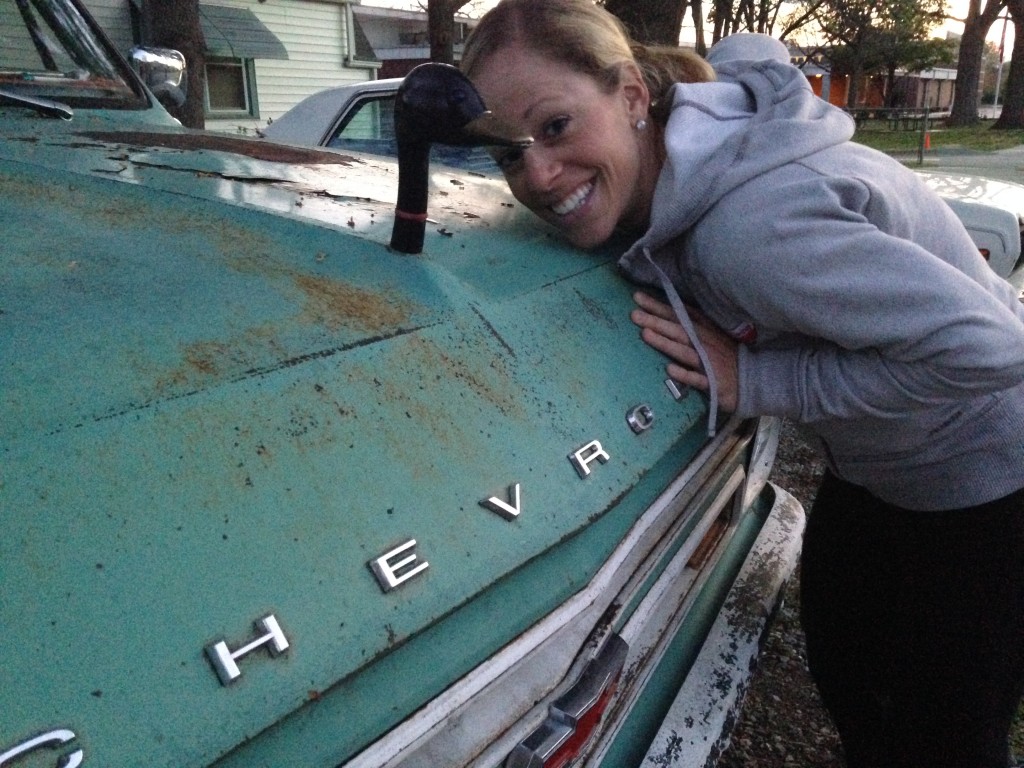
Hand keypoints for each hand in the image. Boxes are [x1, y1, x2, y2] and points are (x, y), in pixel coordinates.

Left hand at [630, 291, 739, 412]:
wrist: (754, 379)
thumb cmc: (728, 356)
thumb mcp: (713, 334)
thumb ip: (693, 323)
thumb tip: (667, 311)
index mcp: (703, 330)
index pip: (678, 315)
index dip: (659, 306)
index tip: (638, 297)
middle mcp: (704, 343)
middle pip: (677, 330)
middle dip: (656, 321)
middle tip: (633, 314)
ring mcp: (708, 363)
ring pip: (684, 351)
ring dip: (665, 343)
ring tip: (645, 334)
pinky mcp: (713, 383)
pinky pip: (697, 379)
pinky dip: (685, 374)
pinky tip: (670, 370)